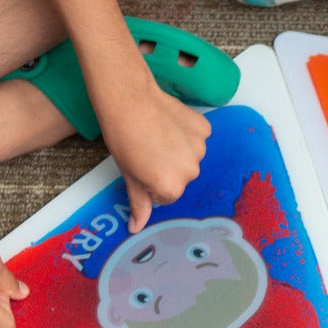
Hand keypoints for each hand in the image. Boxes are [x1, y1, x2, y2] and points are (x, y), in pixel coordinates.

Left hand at [96, 79, 210, 232]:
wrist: (128, 98)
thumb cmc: (123, 138)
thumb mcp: (128, 175)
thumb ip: (138, 204)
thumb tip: (136, 228)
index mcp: (171, 188)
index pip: (166, 195)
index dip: (151, 181)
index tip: (142, 165)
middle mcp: (191, 172)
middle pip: (181, 177)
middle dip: (167, 167)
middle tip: (148, 148)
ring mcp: (200, 149)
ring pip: (190, 157)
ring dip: (178, 150)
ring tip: (158, 134)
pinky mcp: (204, 129)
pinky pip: (198, 138)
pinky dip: (187, 133)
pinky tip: (170, 124)